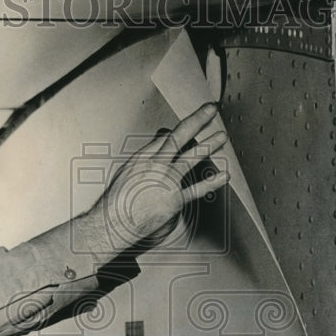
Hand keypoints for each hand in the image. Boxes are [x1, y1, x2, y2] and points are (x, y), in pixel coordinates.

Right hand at [92, 102, 229, 252]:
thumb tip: (157, 150)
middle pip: (179, 136)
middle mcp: (155, 165)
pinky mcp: (174, 200)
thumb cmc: (116, 204)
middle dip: (197, 120)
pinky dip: (211, 182)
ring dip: (209, 144)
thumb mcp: (125, 173)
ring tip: (221, 137)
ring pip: (191, 157)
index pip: (166, 137)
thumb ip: (144, 160)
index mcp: (142, 157)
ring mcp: (166, 181)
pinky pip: (197, 189)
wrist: (112, 225)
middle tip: (210, 110)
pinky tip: (223, 176)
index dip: (183, 127)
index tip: (195, 119)